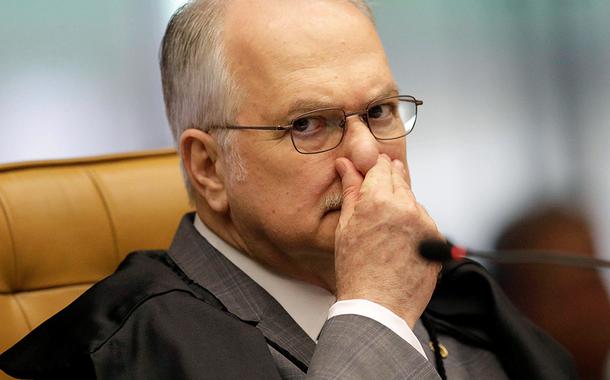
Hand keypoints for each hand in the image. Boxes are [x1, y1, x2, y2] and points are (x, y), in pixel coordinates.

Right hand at [334, 154, 441, 327]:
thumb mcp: (346, 227)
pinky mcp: (437, 238)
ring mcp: (424, 223)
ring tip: (387, 227)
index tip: (373, 169)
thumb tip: (346, 167)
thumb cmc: (358, 272)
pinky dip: (415, 225)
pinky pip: (425, 221)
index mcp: (378, 201)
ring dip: (403, 205)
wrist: (378, 305)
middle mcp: (405, 208)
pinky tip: (400, 240)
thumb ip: (351, 191)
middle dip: (390, 180)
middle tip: (379, 195)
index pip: (381, 167)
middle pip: (400, 179)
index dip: (376, 167)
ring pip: (413, 201)